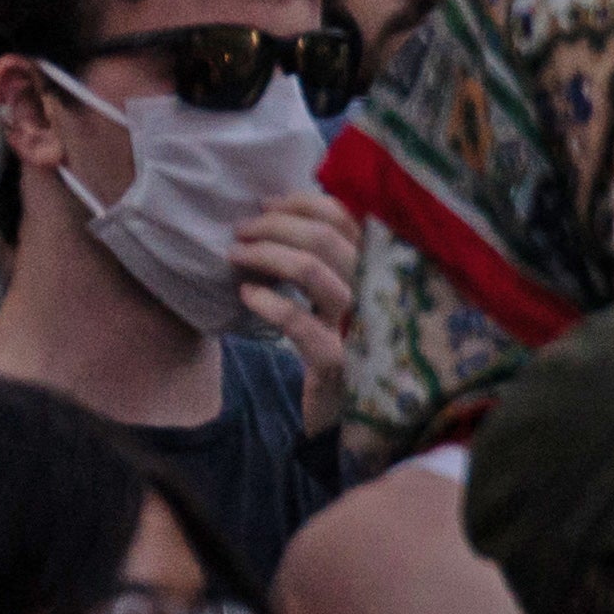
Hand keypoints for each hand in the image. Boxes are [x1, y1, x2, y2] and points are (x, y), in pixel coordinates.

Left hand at [230, 190, 360, 429]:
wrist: (343, 410)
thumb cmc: (336, 339)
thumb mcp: (338, 291)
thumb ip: (327, 253)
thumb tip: (281, 208)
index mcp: (378, 265)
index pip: (346, 216)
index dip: (303, 203)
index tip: (266, 204)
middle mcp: (376, 288)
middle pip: (325, 238)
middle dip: (275, 226)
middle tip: (241, 231)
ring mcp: (359, 324)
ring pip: (312, 271)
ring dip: (265, 256)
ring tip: (235, 256)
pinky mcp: (337, 360)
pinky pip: (298, 322)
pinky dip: (267, 302)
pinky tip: (246, 295)